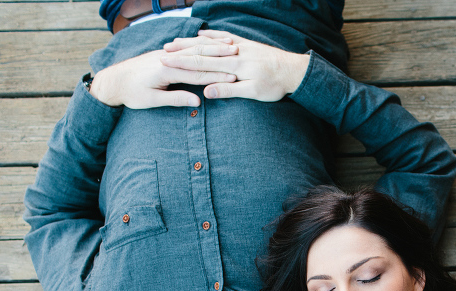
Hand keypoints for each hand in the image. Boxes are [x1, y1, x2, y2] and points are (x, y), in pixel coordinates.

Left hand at [88, 50, 236, 107]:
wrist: (112, 80)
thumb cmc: (131, 93)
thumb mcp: (151, 101)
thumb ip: (175, 99)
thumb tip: (198, 100)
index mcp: (165, 71)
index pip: (196, 74)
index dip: (216, 76)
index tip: (233, 78)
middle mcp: (166, 59)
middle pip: (198, 58)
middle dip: (219, 57)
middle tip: (239, 56)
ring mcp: (165, 54)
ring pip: (193, 50)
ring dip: (212, 48)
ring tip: (231, 46)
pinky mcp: (163, 53)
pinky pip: (186, 48)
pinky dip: (200, 47)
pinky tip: (212, 44)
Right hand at [160, 30, 310, 101]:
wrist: (294, 70)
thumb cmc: (275, 85)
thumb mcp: (252, 92)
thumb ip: (228, 90)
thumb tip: (205, 92)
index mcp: (233, 66)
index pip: (201, 63)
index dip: (181, 63)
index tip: (164, 63)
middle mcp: (234, 52)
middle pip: (202, 50)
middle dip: (181, 51)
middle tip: (162, 51)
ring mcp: (240, 46)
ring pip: (210, 41)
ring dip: (191, 42)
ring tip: (175, 42)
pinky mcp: (246, 44)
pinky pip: (224, 36)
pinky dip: (211, 35)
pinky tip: (202, 33)